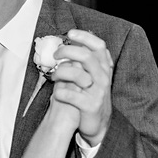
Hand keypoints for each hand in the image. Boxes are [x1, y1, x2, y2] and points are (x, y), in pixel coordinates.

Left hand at [49, 29, 113, 146]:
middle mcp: (103, 78)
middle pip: (86, 56)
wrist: (99, 124)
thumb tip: (74, 40)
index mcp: (104, 68)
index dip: (85, 37)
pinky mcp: (90, 106)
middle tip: (56, 54)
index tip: (70, 33)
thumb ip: (86, 60)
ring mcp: (98, 92)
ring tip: (53, 76)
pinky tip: (56, 94)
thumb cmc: (91, 96)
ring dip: (61, 72)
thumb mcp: (94, 76)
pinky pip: (71, 96)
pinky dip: (60, 93)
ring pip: (77, 75)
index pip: (99, 46)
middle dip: (67, 51)